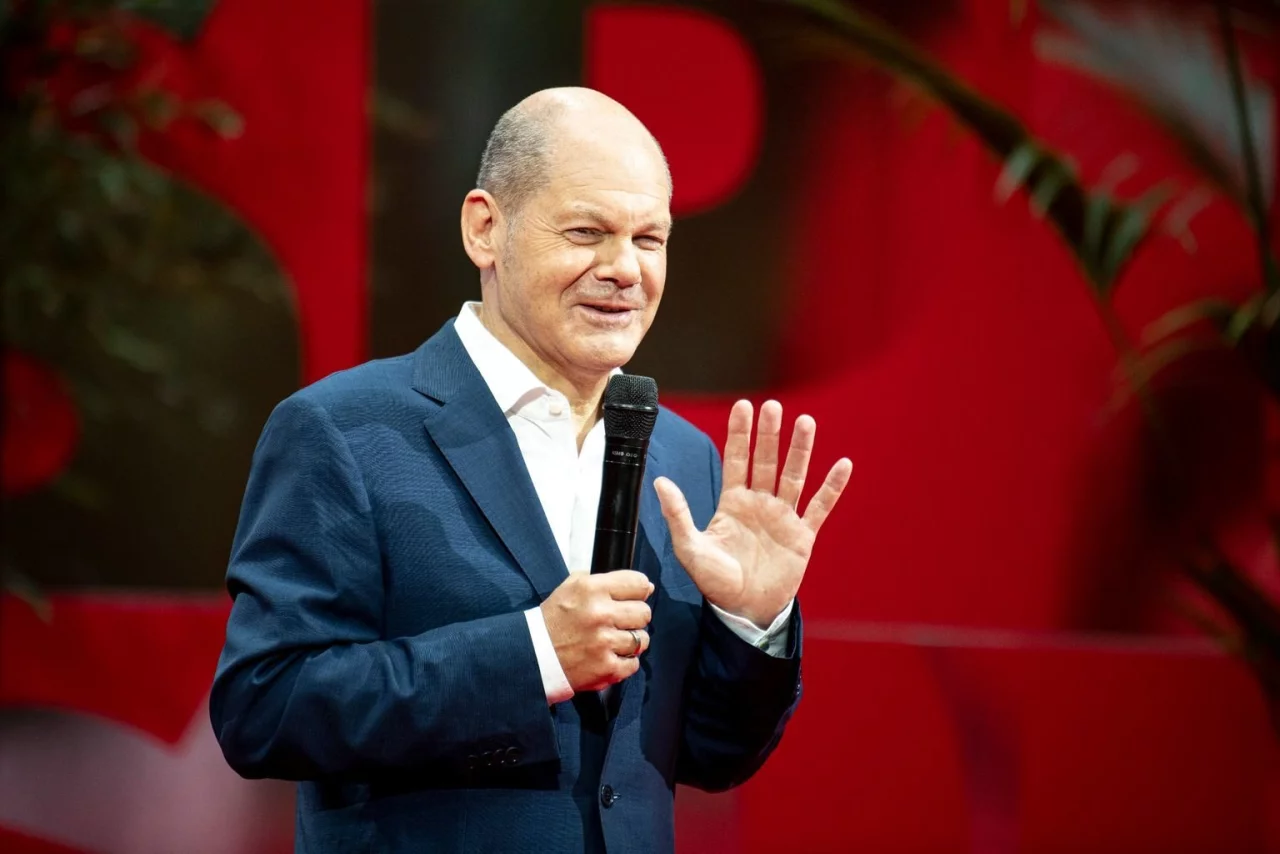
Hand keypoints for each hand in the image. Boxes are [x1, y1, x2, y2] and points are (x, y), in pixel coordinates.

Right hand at [540, 570, 653, 691]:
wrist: (533, 655)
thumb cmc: (554, 620)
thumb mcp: (571, 588)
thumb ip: (604, 580)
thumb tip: (645, 585)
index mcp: (592, 589)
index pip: (638, 583)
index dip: (640, 590)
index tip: (636, 596)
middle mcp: (600, 614)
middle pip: (644, 612)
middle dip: (635, 617)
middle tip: (620, 622)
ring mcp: (604, 643)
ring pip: (642, 639)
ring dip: (631, 641)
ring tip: (614, 641)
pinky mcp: (606, 668)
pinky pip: (633, 663)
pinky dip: (625, 662)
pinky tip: (610, 657)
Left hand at [655, 400, 851, 627]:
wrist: (743, 610)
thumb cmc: (715, 581)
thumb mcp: (690, 547)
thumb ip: (678, 513)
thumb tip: (660, 482)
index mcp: (733, 502)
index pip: (737, 459)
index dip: (740, 433)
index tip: (744, 406)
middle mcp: (760, 503)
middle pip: (766, 461)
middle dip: (769, 434)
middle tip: (773, 407)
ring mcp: (783, 517)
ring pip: (794, 476)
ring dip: (801, 450)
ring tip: (806, 422)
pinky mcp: (802, 535)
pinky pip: (820, 507)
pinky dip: (832, 487)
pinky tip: (843, 465)